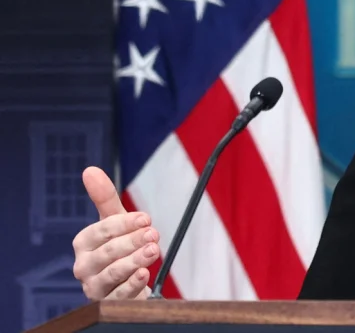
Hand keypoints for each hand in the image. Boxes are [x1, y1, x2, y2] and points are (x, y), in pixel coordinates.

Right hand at [71, 167, 159, 299]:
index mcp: (83, 243)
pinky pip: (118, 294)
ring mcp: (93, 286)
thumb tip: (90, 170)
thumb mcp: (115, 221)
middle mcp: (83, 266)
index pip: (101, 231)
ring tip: (153, 251)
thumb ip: (105, 198)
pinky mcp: (107, 302)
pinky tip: (144, 274)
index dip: (124, 224)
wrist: (127, 279)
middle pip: (108, 252)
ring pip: (113, 273)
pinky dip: (132, 284)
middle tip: (153, 234)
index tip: (146, 218)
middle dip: (132, 241)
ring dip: (134, 261)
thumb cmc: (119, 246)